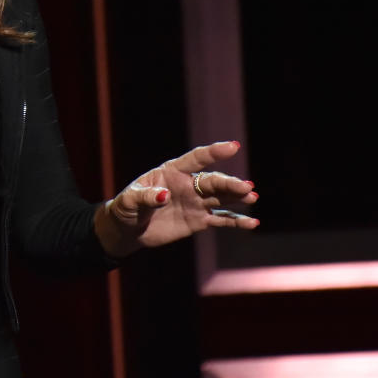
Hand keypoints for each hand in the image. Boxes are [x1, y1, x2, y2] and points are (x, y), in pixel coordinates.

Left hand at [95, 140, 257, 256]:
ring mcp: (196, 202)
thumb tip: (163, 195)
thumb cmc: (125, 208)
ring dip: (238, 197)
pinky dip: (237, 221)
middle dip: (229, 183)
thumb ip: (145, 196)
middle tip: (246, 187)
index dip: (213, 152)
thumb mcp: (129, 200)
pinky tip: (252, 223)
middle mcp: (188, 185)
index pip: (195, 159)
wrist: (128, 230)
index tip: (233, 147)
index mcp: (171, 172)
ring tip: (252, 197)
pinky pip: (222, 220)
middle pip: (213, 181)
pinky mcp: (199, 221)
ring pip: (222, 198)